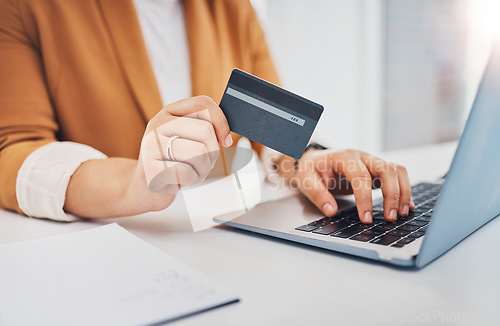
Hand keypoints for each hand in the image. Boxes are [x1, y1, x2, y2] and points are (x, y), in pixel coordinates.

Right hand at [130, 96, 232, 211]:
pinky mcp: (150, 169)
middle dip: (213, 152)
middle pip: (205, 130)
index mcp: (168, 113)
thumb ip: (204, 130)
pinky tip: (183, 180)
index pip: (202, 104)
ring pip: (199, 152)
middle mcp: (157, 125)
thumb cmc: (172, 162)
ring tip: (194, 172)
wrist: (145, 186)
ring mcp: (150, 146)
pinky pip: (187, 172)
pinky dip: (192, 179)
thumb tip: (225, 136)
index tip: (224, 140)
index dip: (221, 122)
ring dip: (204, 168)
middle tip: (206, 162)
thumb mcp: (187, 140)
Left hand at [278, 149, 414, 223]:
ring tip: (402, 214)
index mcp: (344, 157)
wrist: (315, 160)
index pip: (360, 176)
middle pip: (387, 169)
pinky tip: (407, 206)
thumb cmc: (312, 169)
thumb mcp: (306, 180)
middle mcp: (362, 157)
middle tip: (391, 217)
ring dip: (403, 192)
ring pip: (397, 170)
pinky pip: (397, 176)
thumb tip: (331, 211)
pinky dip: (404, 190)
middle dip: (392, 194)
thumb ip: (318, 195)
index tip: (366, 218)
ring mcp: (372, 162)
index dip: (365, 199)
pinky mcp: (377, 170)